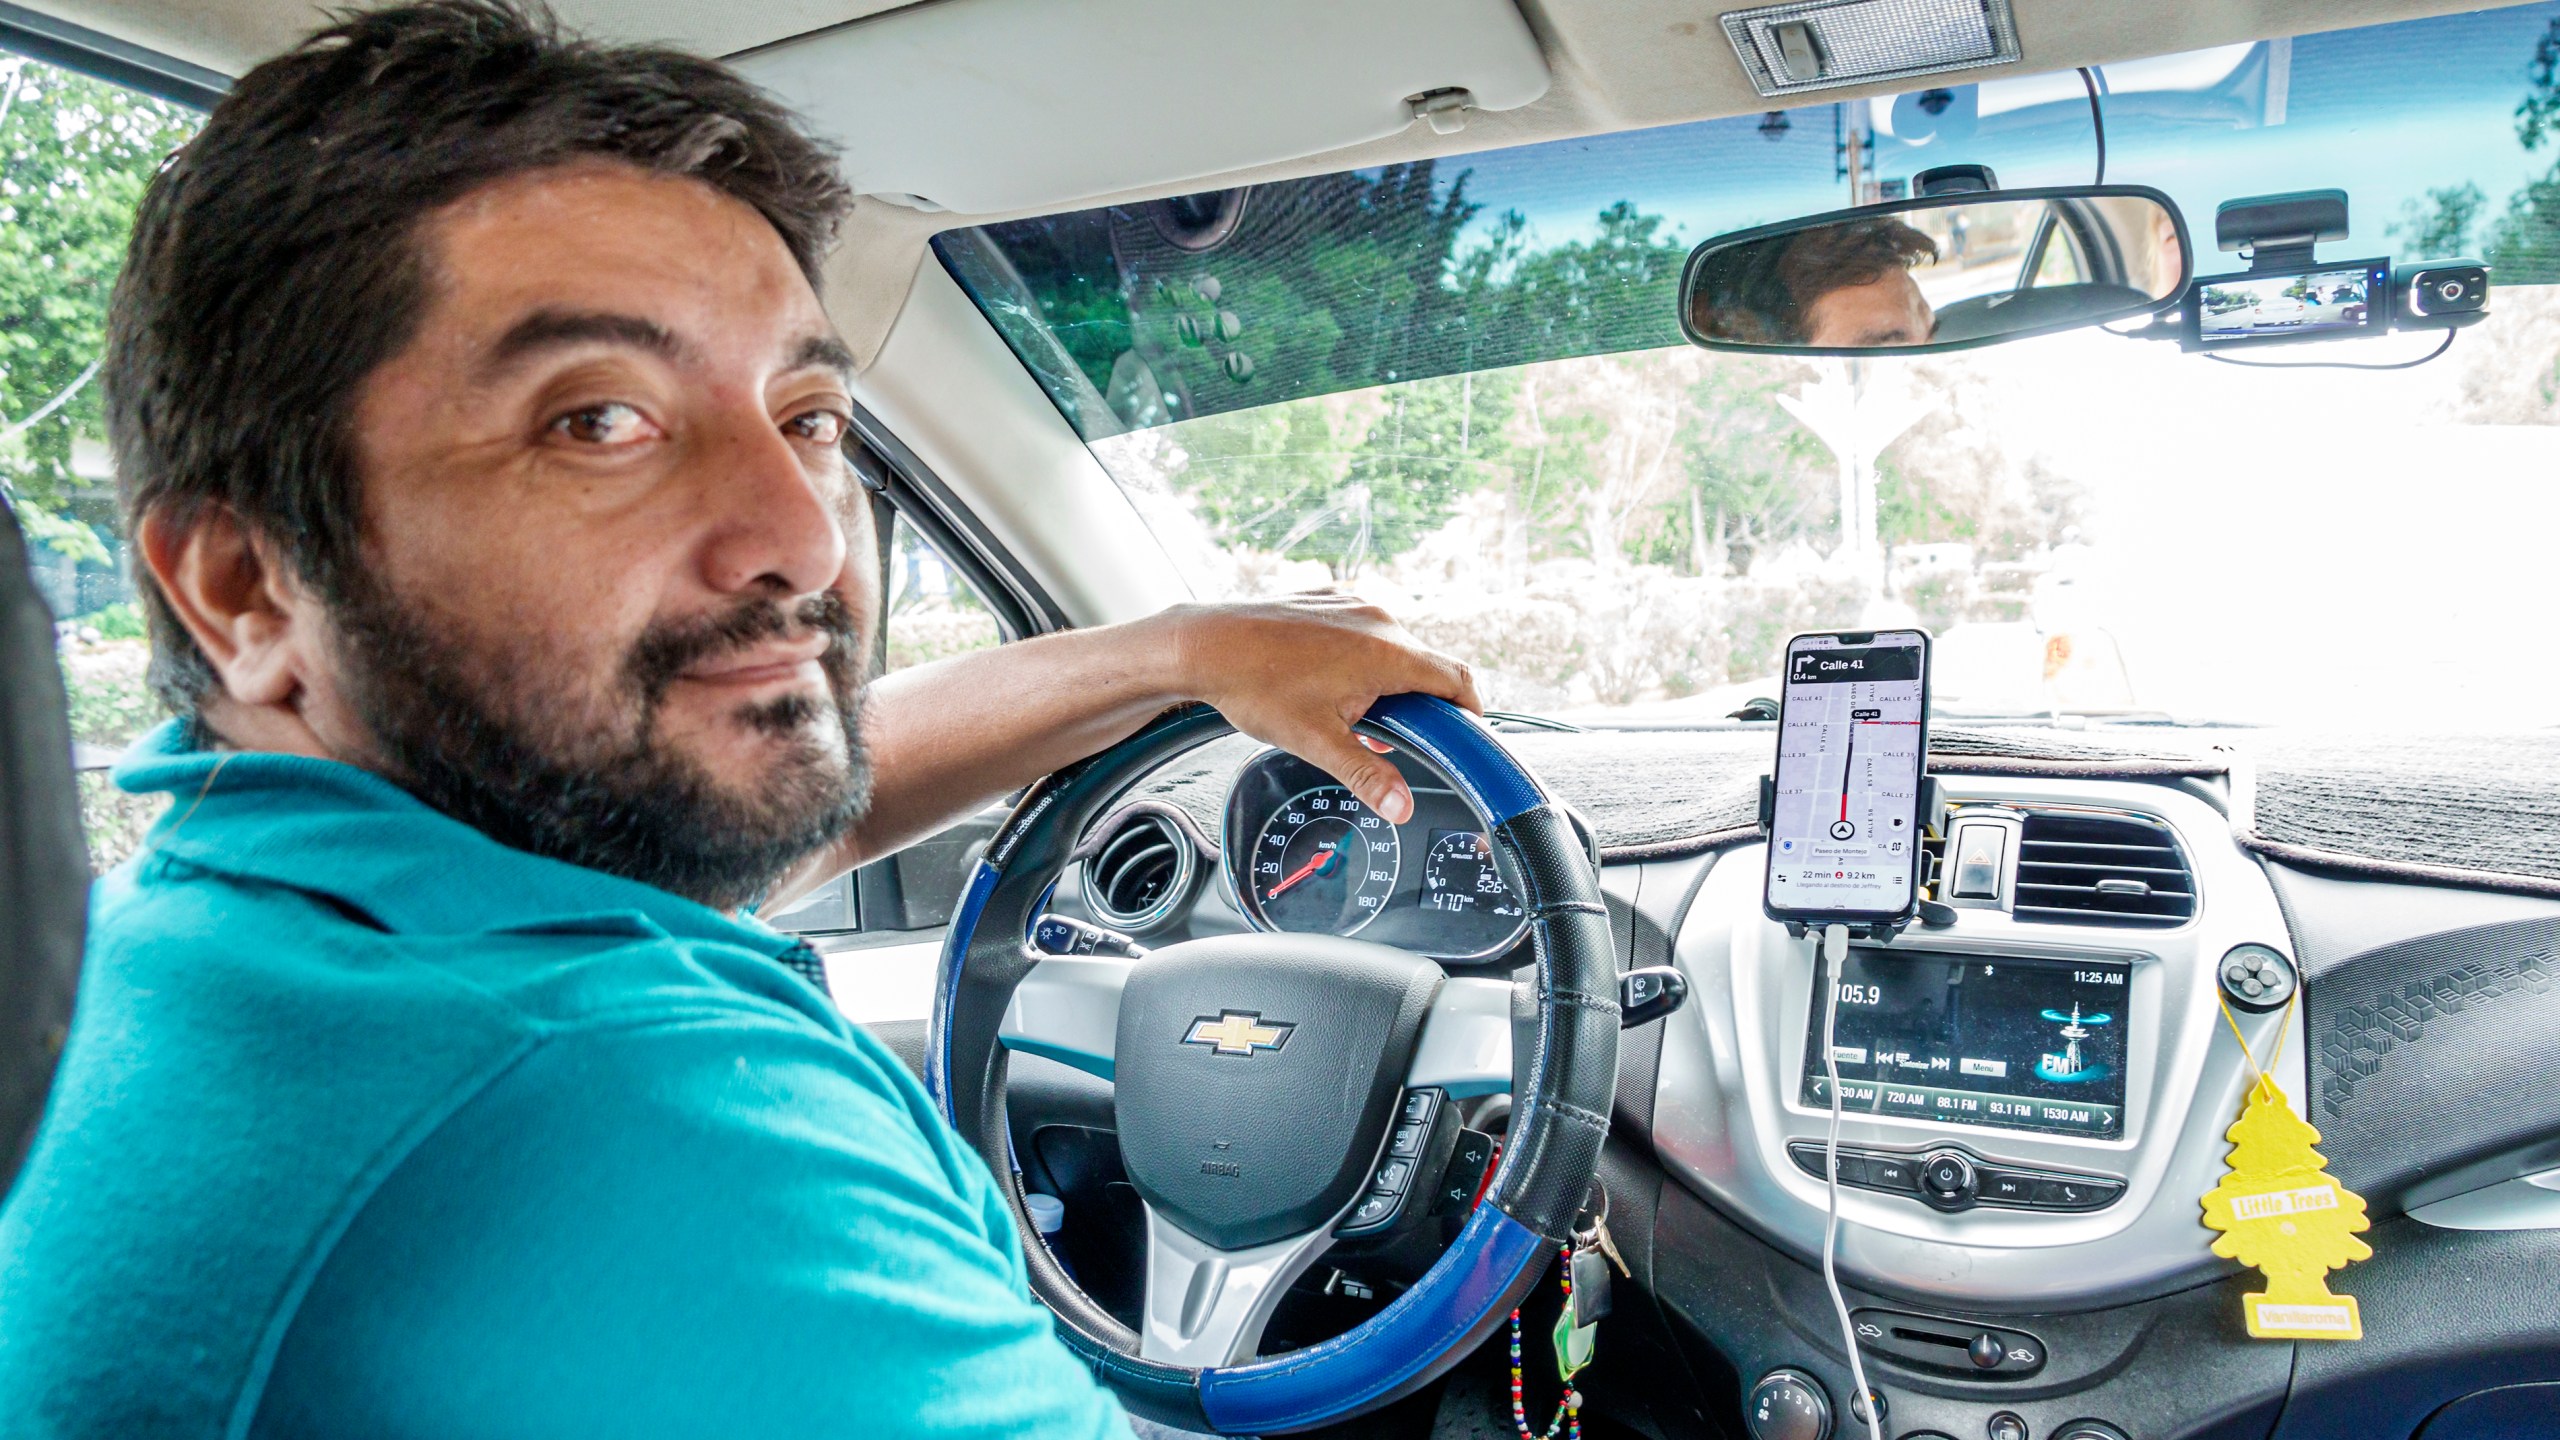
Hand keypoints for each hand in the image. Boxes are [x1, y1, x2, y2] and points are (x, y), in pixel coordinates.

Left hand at [1164, 593, 1481, 823]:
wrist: (1205, 644)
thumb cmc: (1255, 686)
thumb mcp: (1316, 742)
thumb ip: (1367, 774)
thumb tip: (1399, 806)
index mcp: (1388, 653)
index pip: (1458, 679)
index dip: (1469, 711)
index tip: (1464, 734)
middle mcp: (1379, 620)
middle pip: (1425, 666)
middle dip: (1416, 705)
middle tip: (1392, 738)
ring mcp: (1353, 603)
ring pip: (1393, 648)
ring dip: (1386, 682)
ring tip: (1349, 713)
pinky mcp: (1330, 598)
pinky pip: (1363, 630)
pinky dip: (1360, 658)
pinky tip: (1326, 684)